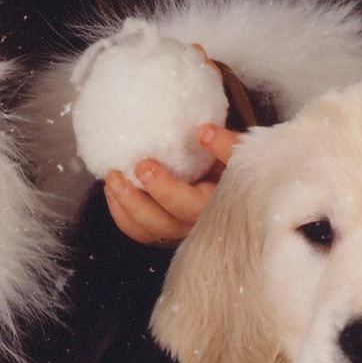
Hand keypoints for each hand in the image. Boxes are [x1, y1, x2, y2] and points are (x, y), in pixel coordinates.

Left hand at [105, 126, 237, 245]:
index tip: (144, 165)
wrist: (249, 182)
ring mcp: (181, 229)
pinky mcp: (168, 227)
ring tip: (112, 180)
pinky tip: (112, 192)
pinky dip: (122, 214)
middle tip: (119, 175)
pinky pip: (140, 231)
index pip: (188, 205)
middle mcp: (198, 225)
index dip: (163, 189)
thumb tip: (202, 132)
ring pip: (148, 230)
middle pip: (162, 223)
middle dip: (136, 200)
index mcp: (218, 207)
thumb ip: (228, 145)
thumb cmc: (244, 165)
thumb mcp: (245, 153)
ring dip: (125, 207)